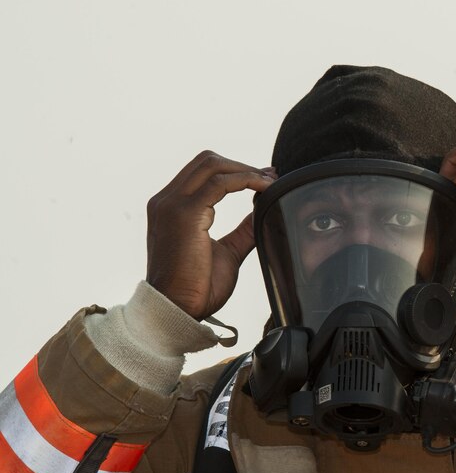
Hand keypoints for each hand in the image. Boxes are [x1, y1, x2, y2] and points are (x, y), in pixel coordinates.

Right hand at [146, 151, 274, 319]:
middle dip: (243, 165)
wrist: (178, 311)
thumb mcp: (227, 251)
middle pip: (207, 161)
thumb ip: (243, 230)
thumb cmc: (198, 289)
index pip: (202, 173)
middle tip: (271, 177)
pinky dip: (246, 180)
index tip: (265, 177)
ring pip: (212, 165)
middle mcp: (167, 201)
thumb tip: (263, 211)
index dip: (236, 170)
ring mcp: (172, 205)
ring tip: (271, 181)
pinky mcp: (185, 214)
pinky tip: (265, 188)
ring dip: (246, 170)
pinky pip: (220, 183)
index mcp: (172, 208)